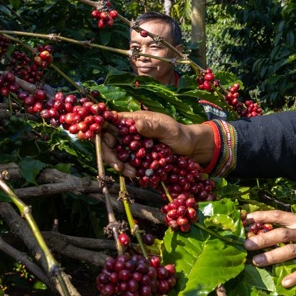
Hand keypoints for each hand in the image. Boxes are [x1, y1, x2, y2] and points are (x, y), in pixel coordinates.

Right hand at [101, 111, 215, 176]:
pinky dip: (128, 170)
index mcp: (135, 120)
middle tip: (120, 167)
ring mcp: (133, 146)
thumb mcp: (170, 130)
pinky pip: (127, 164)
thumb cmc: (181, 135)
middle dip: (111, 155)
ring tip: (132, 174)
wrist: (191, 150)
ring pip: (117, 155)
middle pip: (110, 141)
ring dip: (120, 165)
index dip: (105, 132)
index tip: (110, 144)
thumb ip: (154, 127)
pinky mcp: (137, 158)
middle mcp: (130, 132)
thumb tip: (136, 125)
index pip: (111, 122)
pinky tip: (136, 175)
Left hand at [244, 210, 295, 287]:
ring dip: (272, 256)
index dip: (263, 216)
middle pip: (281, 234)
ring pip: (290, 251)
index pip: (280, 216)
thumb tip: (277, 228)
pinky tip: (284, 283)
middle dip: (263, 238)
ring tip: (256, 261)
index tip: (247, 218)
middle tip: (247, 244)